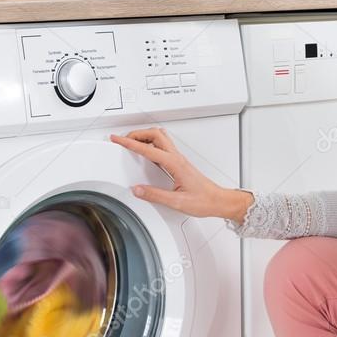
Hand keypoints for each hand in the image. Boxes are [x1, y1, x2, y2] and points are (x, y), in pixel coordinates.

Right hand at [109, 127, 251, 221]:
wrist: (218, 201)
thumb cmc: (204, 200)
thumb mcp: (176, 202)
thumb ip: (155, 195)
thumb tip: (137, 189)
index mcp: (175, 164)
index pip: (148, 149)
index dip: (130, 143)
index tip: (118, 140)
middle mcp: (177, 158)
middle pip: (155, 134)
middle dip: (136, 133)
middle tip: (123, 139)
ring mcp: (179, 159)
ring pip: (160, 137)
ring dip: (145, 136)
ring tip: (131, 143)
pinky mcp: (179, 163)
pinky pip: (163, 147)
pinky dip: (151, 144)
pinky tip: (145, 153)